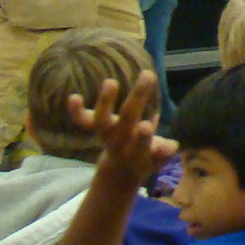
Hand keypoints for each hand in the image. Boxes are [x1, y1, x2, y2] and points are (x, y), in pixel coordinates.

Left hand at [68, 73, 177, 187]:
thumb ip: (164, 152)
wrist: (122, 170)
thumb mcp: (158, 159)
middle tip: (148, 74)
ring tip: (111, 81)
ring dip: (105, 101)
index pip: (141, 144)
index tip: (145, 125)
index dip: (142, 137)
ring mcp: (106, 134)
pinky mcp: (96, 128)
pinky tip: (73, 96)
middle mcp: (120, 141)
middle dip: (137, 98)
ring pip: (101, 120)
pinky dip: (76, 111)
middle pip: (126, 120)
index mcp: (137, 151)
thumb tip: (172, 146)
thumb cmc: (146, 158)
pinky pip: (83, 120)